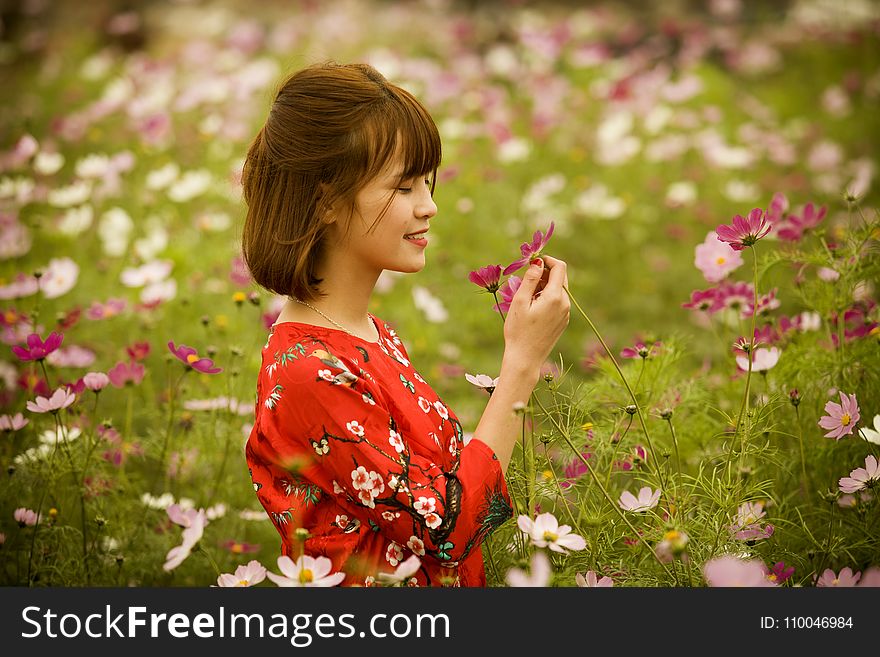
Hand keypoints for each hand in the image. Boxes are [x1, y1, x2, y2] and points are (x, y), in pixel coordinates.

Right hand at [502, 255, 569, 370]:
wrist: (525, 359)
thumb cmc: (518, 331)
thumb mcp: (520, 302)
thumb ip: (530, 279)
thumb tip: (538, 262)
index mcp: (555, 297)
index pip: (560, 267)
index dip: (547, 260)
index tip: (532, 262)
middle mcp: (565, 304)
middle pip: (561, 277)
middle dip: (545, 272)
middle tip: (526, 279)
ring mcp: (565, 313)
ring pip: (559, 289)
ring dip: (545, 285)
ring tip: (526, 296)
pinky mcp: (562, 321)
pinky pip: (558, 301)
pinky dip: (547, 297)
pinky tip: (533, 307)